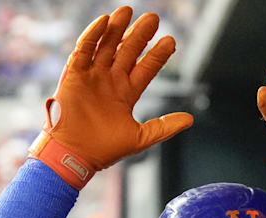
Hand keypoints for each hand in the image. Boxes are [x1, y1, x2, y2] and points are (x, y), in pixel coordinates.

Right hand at [30, 6, 193, 187]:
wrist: (75, 155)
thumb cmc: (105, 150)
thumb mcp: (140, 137)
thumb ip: (164, 127)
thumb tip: (190, 119)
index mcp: (126, 94)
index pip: (146, 68)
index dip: (157, 54)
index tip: (171, 41)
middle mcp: (110, 81)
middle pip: (127, 51)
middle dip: (140, 35)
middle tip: (153, 18)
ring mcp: (93, 76)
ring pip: (107, 46)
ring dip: (117, 29)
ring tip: (128, 11)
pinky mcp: (74, 75)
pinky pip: (84, 50)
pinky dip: (92, 35)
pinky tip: (104, 22)